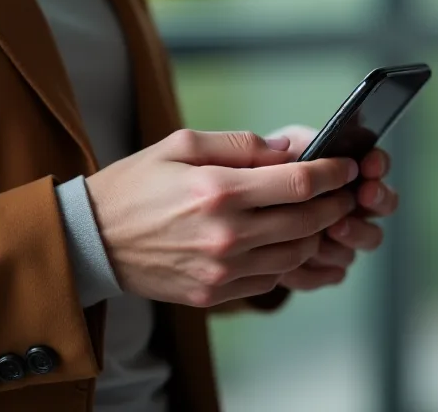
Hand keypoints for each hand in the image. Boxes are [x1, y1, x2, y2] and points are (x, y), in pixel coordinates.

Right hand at [86, 129, 358, 307]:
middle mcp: (227, 235)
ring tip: (316, 217)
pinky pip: (272, 278)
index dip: (333, 173)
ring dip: (315, 235)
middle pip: (308, 222)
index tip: (346, 166)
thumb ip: (240, 144)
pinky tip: (285, 241)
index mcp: (219, 191)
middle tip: (343, 192)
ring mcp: (223, 269)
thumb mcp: (181, 144)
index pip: (300, 183)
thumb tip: (288, 150)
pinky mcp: (216, 293)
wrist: (90, 240)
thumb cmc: (135, 186)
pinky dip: (287, 260)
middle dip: (336, 204)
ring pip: (296, 254)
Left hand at [266, 125, 398, 290]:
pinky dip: (319, 268)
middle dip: (377, 201)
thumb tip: (319, 146)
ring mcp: (339, 241)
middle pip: (384, 207)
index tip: (368, 164)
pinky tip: (302, 260)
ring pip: (361, 241)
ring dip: (350, 236)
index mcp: (346, 172)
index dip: (378, 165)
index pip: (377, 165)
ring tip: (331, 229)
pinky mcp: (321, 269)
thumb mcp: (278, 148)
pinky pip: (332, 273)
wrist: (238, 212)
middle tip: (362, 197)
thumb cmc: (262, 172)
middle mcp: (351, 207)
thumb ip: (301, 144)